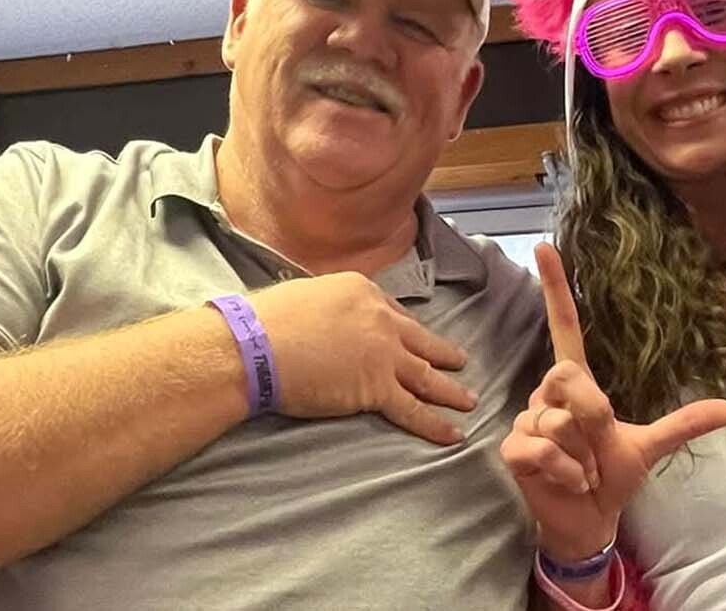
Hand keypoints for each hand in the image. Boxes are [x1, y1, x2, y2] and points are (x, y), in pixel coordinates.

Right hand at [247, 272, 475, 444]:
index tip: (417, 340)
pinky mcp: (377, 387)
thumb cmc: (266, 321)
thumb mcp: (304, 296)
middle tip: (461, 362)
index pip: (395, 314)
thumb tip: (321, 319)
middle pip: (420, 340)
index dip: (407, 331)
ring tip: (469, 400)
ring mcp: (383, 354)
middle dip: (443, 354)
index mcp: (361, 291)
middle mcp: (380, 319)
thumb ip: (326, 307)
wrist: (257, 346)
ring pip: (426, 375)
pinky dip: (436, 424)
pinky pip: (414, 409)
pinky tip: (454, 433)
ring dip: (451, 390)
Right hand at [499, 245, 725, 561]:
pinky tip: (567, 481)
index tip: (545, 246)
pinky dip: (566, 471)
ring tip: (582, 470)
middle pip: (568, 375)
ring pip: (559, 420)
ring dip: (583, 456)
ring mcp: (528, 419)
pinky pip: (543, 448)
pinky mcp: (514, 447)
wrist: (588, 518)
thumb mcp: (650, 446)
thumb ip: (685, 423)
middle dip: (593, 416)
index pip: (565, 327)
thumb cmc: (612, 475)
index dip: (557, 289)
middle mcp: (548, 394)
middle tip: (597, 448)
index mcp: (578, 384)